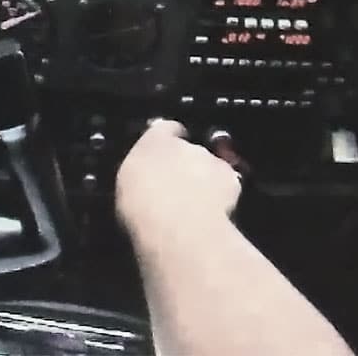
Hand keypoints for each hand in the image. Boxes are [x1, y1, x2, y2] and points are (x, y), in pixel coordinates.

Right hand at [115, 119, 240, 238]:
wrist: (178, 227)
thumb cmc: (141, 210)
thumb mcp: (127, 190)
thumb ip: (139, 177)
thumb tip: (144, 181)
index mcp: (151, 143)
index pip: (162, 129)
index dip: (166, 139)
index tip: (164, 152)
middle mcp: (184, 145)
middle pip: (188, 149)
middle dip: (185, 164)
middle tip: (176, 190)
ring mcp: (210, 161)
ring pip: (209, 166)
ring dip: (205, 179)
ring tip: (196, 205)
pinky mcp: (231, 179)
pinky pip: (227, 184)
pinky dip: (223, 194)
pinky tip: (213, 212)